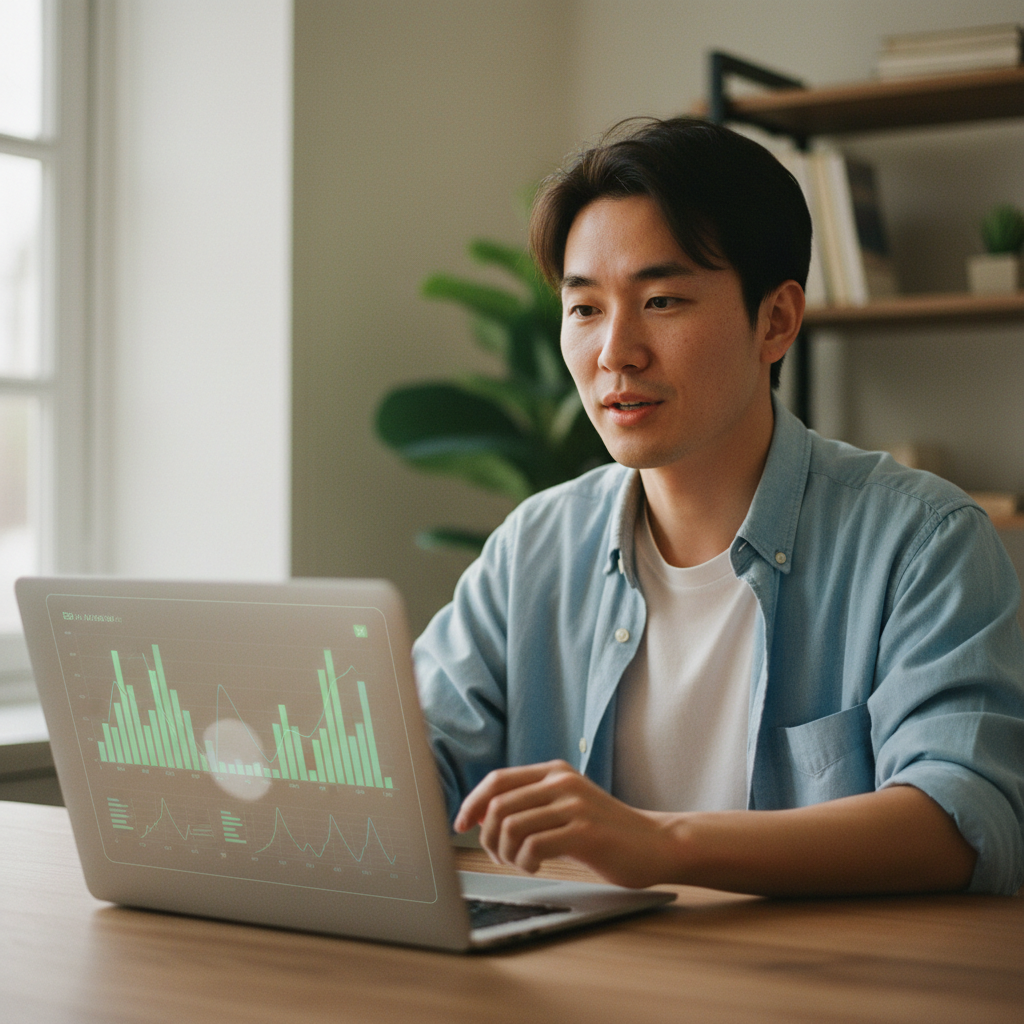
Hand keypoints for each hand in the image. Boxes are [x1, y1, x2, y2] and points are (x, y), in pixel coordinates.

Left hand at [454, 760, 672, 887]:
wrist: (656, 843)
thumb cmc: (606, 832)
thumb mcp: (567, 805)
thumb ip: (533, 804)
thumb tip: (482, 816)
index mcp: (554, 771)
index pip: (497, 780)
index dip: (472, 803)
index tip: (461, 825)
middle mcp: (561, 781)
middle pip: (498, 805)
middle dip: (487, 836)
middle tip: (499, 856)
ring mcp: (574, 804)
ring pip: (511, 826)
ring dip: (505, 853)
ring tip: (520, 863)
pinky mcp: (585, 831)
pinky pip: (533, 846)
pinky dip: (525, 861)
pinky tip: (536, 866)